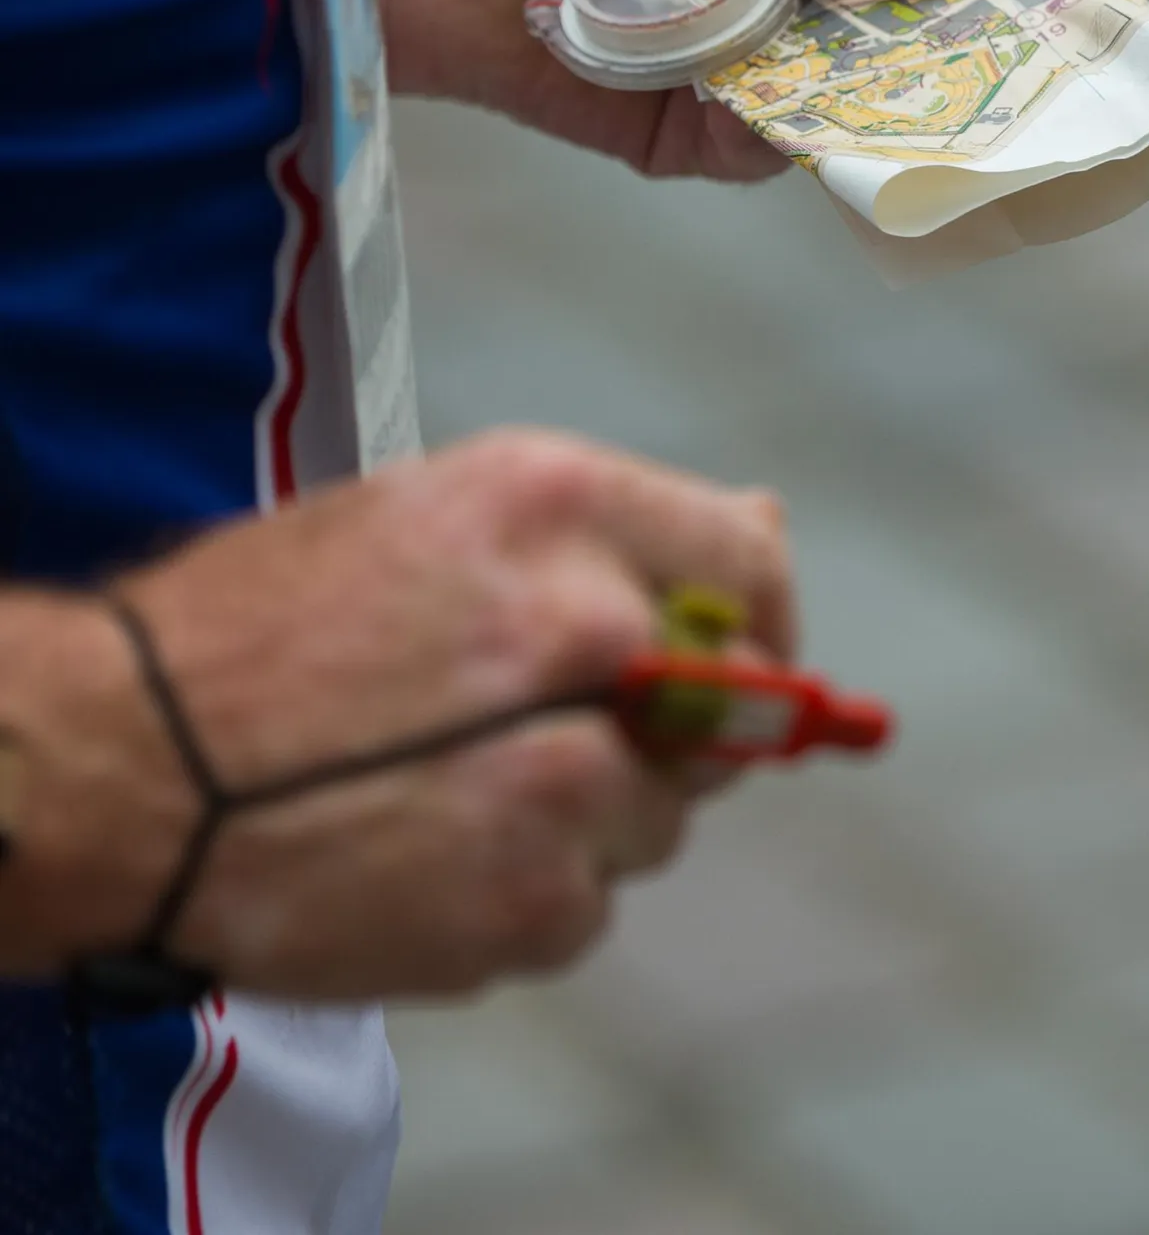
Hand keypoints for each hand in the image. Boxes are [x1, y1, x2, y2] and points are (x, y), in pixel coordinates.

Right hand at [2, 431, 790, 998]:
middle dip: (661, 723)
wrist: (119, 763)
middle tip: (549, 735)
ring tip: (449, 792)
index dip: (754, 622)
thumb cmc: (262, 626)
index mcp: (556, 500)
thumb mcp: (431, 517)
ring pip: (658, 815)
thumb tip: (771, 524)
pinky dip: (531, 889)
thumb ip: (609, 536)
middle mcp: (586, 624)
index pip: (750, 564)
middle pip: (724, 702)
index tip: (734, 658)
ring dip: (589, 813)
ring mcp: (571, 774)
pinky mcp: (536, 904)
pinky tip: (425, 853)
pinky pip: (591, 902)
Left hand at [356, 0, 947, 179]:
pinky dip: (781, 132)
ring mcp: (736, 47)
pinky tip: (801, 110)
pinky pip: (758, 143)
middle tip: (1020, 32)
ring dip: (875, 82)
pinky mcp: (679, 126)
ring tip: (932, 80)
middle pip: (893, 1)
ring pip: (840, 81)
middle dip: (944, 14)